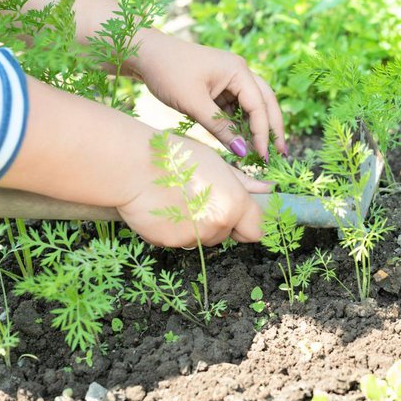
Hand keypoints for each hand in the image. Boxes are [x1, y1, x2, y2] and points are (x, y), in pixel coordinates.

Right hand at [117, 135, 271, 247]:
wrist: (132, 165)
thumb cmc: (177, 157)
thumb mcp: (216, 162)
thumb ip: (243, 182)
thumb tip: (268, 190)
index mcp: (235, 204)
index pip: (257, 230)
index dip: (249, 223)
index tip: (241, 216)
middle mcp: (217, 225)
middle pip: (228, 234)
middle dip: (220, 221)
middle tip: (200, 197)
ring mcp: (192, 237)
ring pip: (203, 238)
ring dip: (197, 226)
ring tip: (178, 199)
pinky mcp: (169, 243)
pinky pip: (180, 240)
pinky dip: (175, 229)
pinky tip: (164, 207)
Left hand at [131, 31, 285, 160]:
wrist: (145, 53)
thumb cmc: (167, 72)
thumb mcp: (194, 104)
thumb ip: (220, 128)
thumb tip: (243, 151)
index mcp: (238, 70)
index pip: (258, 106)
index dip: (262, 133)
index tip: (263, 157)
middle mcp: (240, 72)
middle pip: (266, 103)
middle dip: (273, 128)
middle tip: (281, 153)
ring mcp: (231, 78)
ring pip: (254, 106)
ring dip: (258, 127)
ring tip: (263, 151)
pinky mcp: (221, 86)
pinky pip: (238, 107)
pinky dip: (241, 123)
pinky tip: (242, 140)